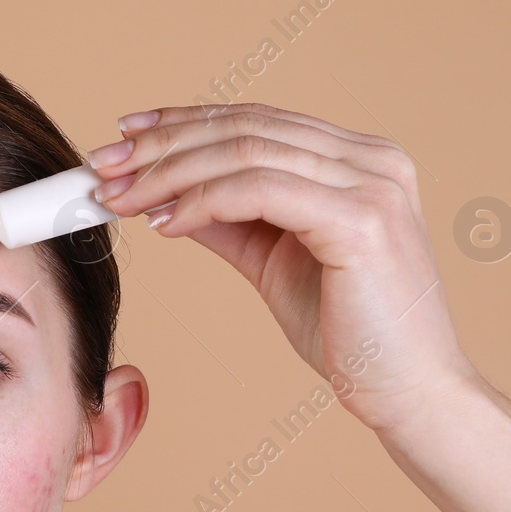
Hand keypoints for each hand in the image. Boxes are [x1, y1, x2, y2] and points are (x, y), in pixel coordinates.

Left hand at [87, 102, 481, 433]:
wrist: (407, 392)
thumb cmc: (350, 333)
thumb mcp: (274, 261)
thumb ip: (230, 221)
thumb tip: (168, 196)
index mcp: (360, 160)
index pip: (258, 120)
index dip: (185, 122)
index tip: (125, 137)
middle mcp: (373, 159)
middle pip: (247, 127)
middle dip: (163, 144)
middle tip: (103, 166)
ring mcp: (372, 184)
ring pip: (247, 152)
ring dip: (169, 173)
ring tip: (119, 198)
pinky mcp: (361, 220)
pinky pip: (260, 191)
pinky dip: (202, 202)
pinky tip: (165, 223)